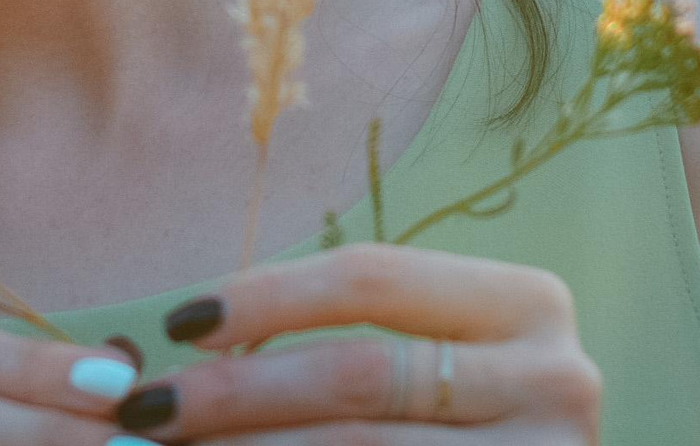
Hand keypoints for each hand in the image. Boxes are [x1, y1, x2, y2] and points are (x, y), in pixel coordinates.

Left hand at [109, 246, 600, 442]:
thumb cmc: (466, 420)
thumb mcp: (434, 357)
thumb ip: (343, 337)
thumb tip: (188, 339)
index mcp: (530, 303)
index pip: (374, 279)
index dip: (266, 295)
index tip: (176, 321)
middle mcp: (557, 381)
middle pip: (357, 374)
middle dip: (235, 392)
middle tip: (142, 407)